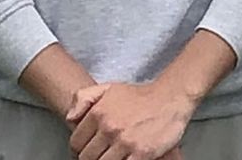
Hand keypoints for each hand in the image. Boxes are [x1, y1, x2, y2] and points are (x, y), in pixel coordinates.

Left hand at [67, 82, 197, 159]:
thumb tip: (70, 118)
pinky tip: (125, 158)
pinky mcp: (141, 154)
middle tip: (101, 155)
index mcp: (98, 113)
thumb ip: (84, 98)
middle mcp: (109, 128)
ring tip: (113, 156)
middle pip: (87, 157)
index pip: (76, 142)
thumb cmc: (140, 96)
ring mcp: (125, 142)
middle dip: (91, 158)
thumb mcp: (109, 88)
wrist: (170, 98)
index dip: (79, 150)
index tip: (87, 151)